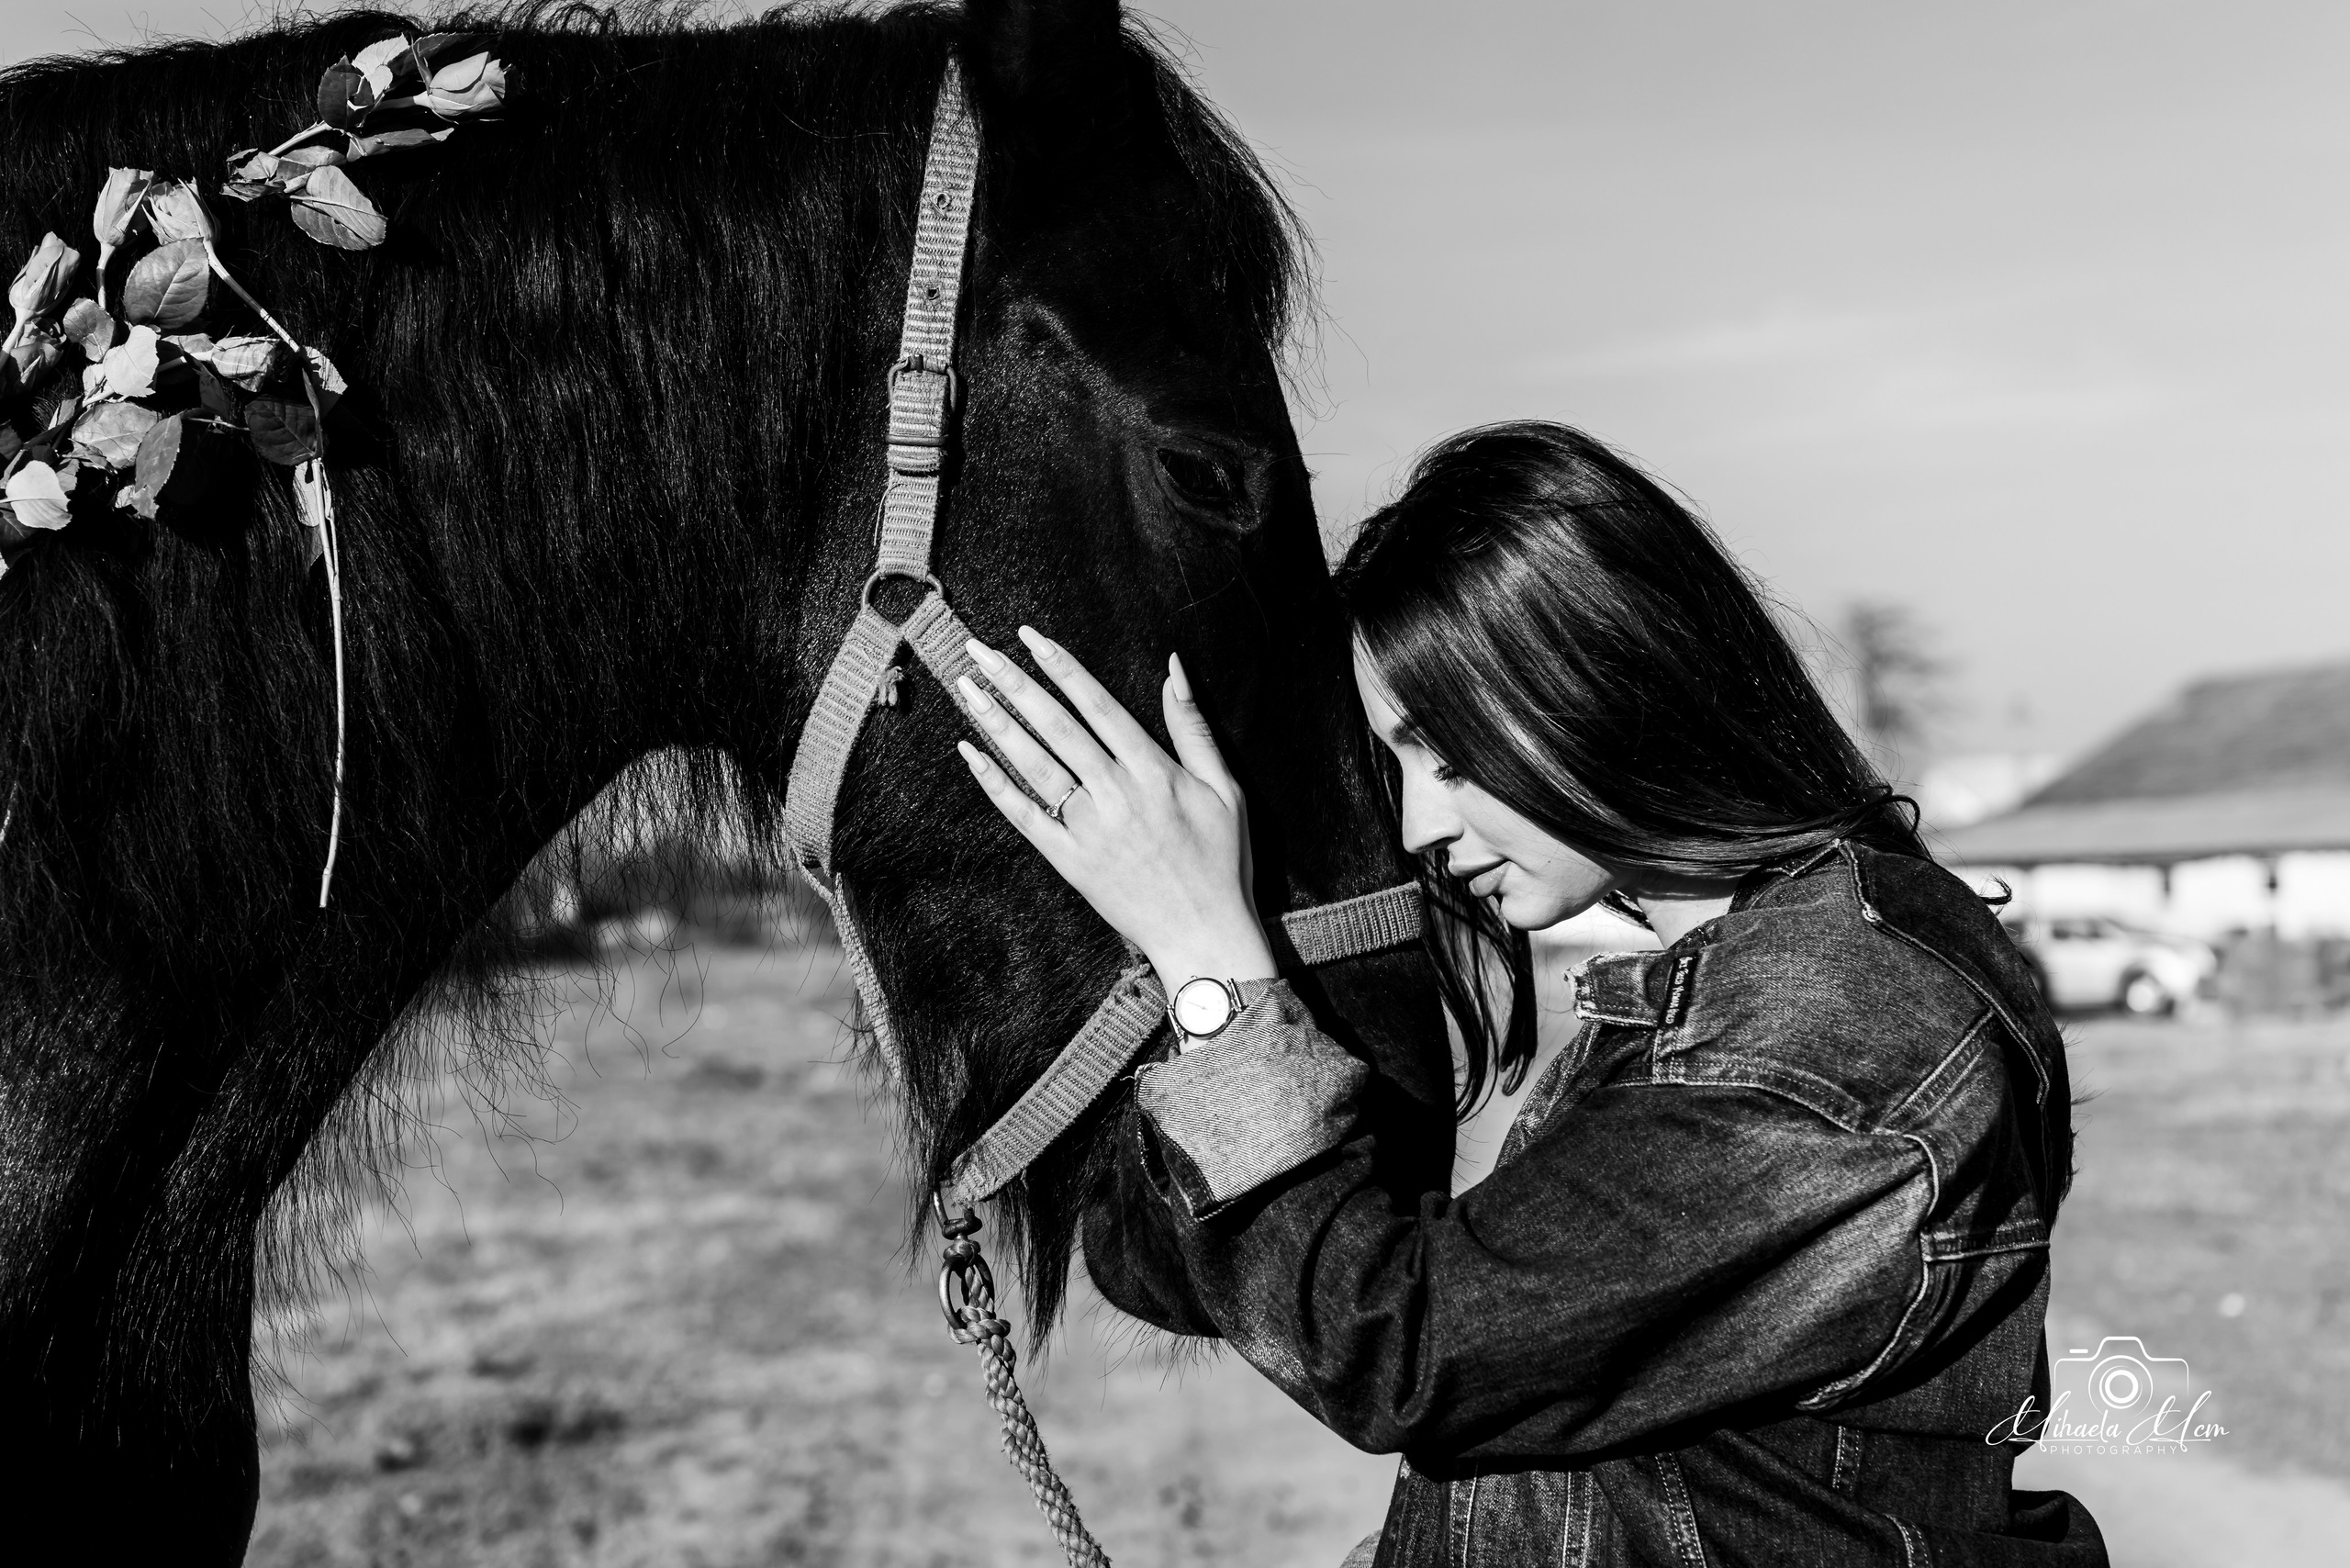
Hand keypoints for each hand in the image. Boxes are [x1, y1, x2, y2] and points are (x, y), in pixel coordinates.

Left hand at [954, 627, 1276, 997]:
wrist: (1203, 933)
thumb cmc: (1221, 859)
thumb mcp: (1223, 787)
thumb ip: (1192, 726)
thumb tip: (1173, 667)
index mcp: (1153, 771)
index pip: (1097, 704)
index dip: (1062, 666)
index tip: (1030, 636)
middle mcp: (1115, 794)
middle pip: (1056, 726)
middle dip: (1015, 683)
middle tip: (978, 650)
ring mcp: (1088, 828)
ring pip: (1034, 764)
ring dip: (998, 723)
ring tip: (967, 689)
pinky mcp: (1069, 860)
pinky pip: (1024, 815)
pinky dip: (995, 784)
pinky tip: (970, 753)